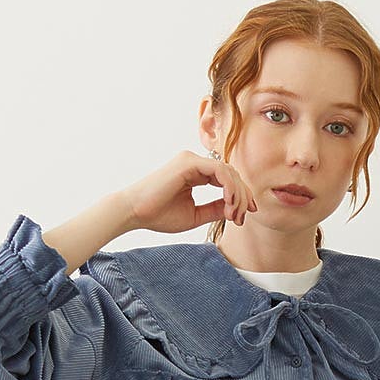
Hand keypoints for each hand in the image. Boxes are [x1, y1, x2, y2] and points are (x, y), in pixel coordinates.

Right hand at [122, 150, 258, 234]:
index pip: (226, 180)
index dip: (240, 197)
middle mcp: (195, 163)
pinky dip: (228, 186)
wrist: (135, 212)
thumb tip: (234, 209)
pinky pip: (219, 170)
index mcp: (196, 173)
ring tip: (233, 214)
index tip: (243, 217)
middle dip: (242, 197)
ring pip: (228, 172)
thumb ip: (214, 209)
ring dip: (236, 195)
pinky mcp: (189, 163)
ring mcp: (191, 160)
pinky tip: (228, 202)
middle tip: (241, 218)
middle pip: (231, 174)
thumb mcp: (195, 215)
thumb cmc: (159, 215)